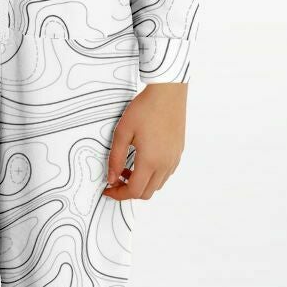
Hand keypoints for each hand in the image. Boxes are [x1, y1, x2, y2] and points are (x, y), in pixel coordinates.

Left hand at [103, 82, 186, 199]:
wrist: (167, 93)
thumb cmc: (144, 109)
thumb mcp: (122, 132)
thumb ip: (115, 159)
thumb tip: (111, 178)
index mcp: (150, 161)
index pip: (134, 191)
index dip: (118, 194)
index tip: (108, 189)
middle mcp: (165, 164)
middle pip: (146, 192)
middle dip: (128, 191)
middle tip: (116, 178)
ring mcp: (174, 159)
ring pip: (157, 185)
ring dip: (141, 183)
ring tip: (127, 168)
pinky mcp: (178, 152)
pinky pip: (166, 174)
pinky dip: (153, 176)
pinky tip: (143, 161)